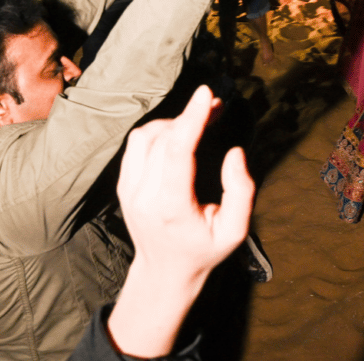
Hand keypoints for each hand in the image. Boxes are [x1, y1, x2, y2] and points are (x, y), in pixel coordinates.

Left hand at [117, 84, 253, 292]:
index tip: (206, 94)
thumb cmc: (203, 249)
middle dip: (190, 116)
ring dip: (173, 122)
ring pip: (145, 136)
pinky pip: (137, 143)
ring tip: (199, 120)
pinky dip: (159, 130)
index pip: (176, 152)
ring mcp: (128, 190)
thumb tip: (234, 153)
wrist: (164, 270)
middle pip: (163, 139)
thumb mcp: (235, 231)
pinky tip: (179, 132)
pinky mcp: (123, 183)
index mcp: (171, 208)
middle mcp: (143, 196)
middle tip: (216, 107)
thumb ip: (241, 191)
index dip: (191, 118)